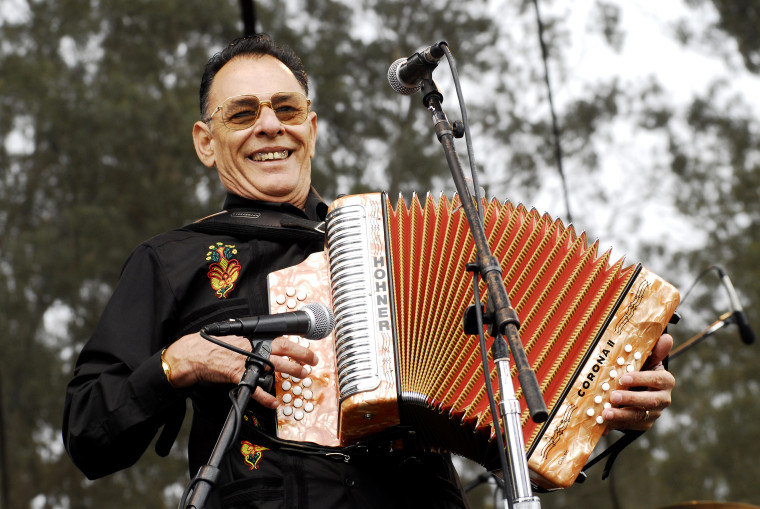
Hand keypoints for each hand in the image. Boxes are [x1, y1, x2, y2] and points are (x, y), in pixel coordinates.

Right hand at [162, 333, 317, 408]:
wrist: (195, 353)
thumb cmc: (213, 344)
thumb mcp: (235, 337)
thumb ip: (250, 342)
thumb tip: (262, 343)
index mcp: (254, 340)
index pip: (282, 341)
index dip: (297, 347)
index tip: (308, 352)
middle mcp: (253, 349)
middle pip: (284, 352)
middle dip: (302, 357)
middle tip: (312, 362)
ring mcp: (247, 362)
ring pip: (275, 366)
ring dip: (291, 371)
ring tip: (301, 375)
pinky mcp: (237, 374)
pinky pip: (255, 388)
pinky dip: (265, 397)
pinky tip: (274, 402)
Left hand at [602, 333, 674, 430]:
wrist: (639, 389)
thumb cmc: (641, 370)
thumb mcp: (646, 360)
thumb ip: (654, 351)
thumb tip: (667, 337)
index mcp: (665, 381)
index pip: (657, 380)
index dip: (641, 379)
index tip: (623, 378)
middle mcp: (663, 399)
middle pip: (649, 401)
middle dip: (630, 399)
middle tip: (613, 396)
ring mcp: (653, 413)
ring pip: (639, 416)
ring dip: (621, 415)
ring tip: (605, 413)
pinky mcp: (643, 424)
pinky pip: (630, 426)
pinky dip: (616, 424)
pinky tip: (602, 421)